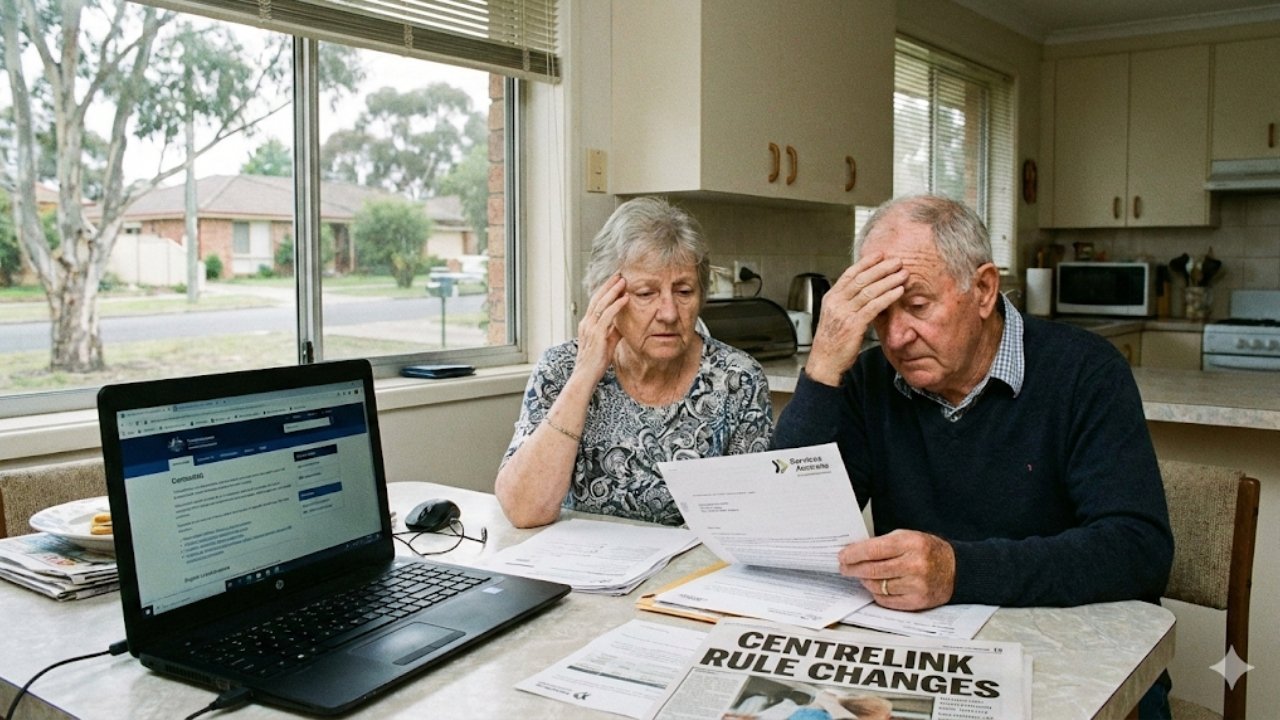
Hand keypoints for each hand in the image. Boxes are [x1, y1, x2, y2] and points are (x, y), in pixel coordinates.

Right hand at [574, 274, 627, 381]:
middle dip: (609, 285)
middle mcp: (586, 323)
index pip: (596, 302)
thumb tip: (622, 324)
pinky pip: (608, 316)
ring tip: (623, 281)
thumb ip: (613, 332)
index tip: (615, 281)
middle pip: (597, 298)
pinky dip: (617, 305)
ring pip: (601, 303)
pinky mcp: (597, 335)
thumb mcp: (607, 343)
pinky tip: (625, 298)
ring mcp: (590, 328)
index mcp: (587, 324)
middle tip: (619, 273)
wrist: (585, 377)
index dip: (605, 290)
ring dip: (613, 291)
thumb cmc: (596, 362)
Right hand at [804, 254, 907, 385]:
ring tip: (902, 274)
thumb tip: (865, 292)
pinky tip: (898, 292)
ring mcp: (844, 313)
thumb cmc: (832, 342)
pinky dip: (887, 297)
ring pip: (869, 290)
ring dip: (888, 280)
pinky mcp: (853, 325)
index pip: (849, 274)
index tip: (880, 255)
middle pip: (861, 278)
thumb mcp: (836, 317)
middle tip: (897, 261)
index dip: (866, 263)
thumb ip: (848, 303)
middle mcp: (836, 302)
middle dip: (881, 268)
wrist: (824, 362)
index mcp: (831, 298)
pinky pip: (873, 306)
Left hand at [838, 530, 955, 609]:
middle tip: (844, 568)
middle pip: (872, 570)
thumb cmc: (928, 551)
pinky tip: (875, 586)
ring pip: (877, 586)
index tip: (842, 556)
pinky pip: (886, 600)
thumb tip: (855, 551)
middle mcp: (914, 565)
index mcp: (911, 544)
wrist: (956, 570)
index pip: (873, 549)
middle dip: (853, 569)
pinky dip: (877, 594)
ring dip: (864, 581)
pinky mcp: (917, 602)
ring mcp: (916, 585)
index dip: (853, 554)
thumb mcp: (908, 537)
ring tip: (861, 575)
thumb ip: (883, 543)